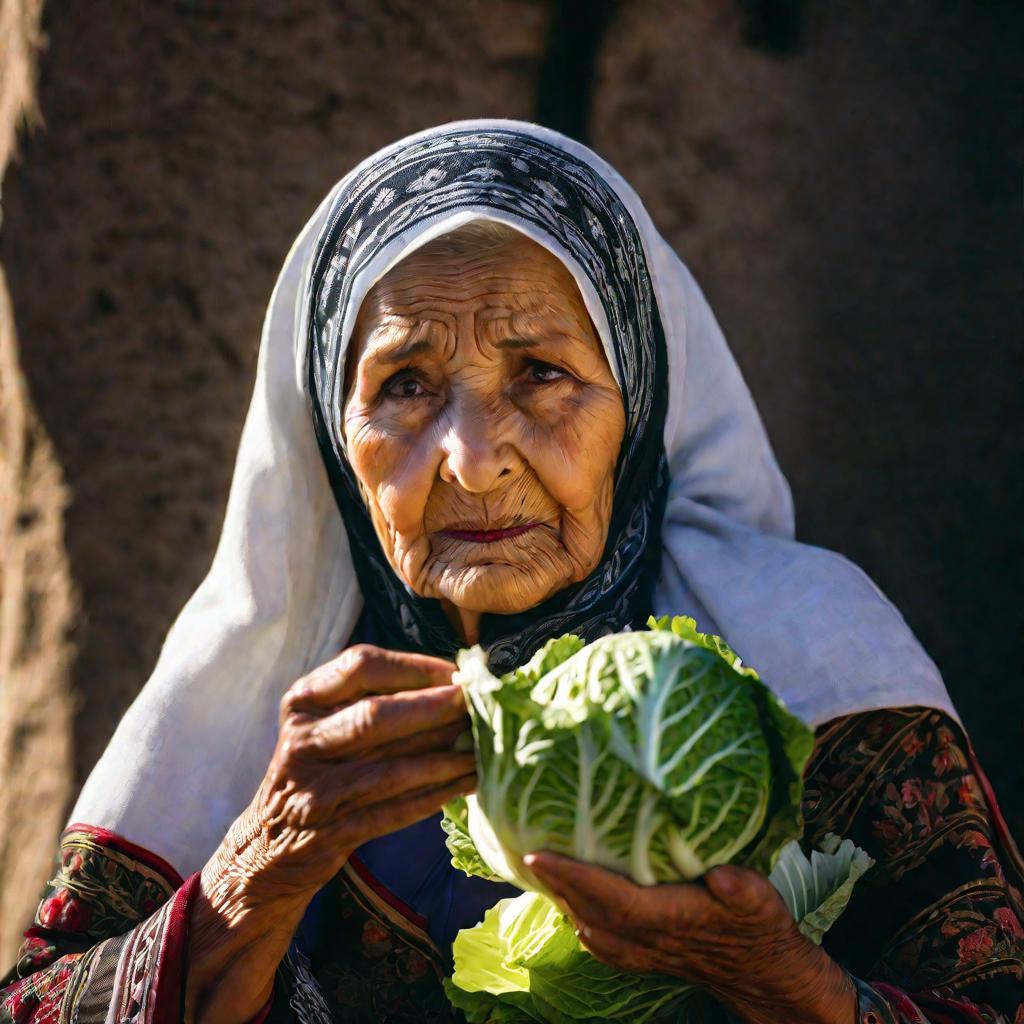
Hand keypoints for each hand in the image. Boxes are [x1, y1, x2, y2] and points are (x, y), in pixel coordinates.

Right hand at [189, 644, 474, 1022]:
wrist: (266, 850)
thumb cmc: (317, 771)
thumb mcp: (324, 725)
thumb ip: (372, 699)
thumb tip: (453, 680)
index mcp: (303, 702)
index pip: (361, 665)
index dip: (415, 666)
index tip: (457, 672)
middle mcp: (302, 741)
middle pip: (375, 715)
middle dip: (433, 708)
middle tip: (478, 705)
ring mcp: (312, 791)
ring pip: (388, 769)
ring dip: (443, 758)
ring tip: (484, 750)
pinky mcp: (329, 834)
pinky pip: (392, 812)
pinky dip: (434, 798)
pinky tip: (466, 785)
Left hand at [524, 853, 855, 1023]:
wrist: (768, 977)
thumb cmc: (763, 931)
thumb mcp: (762, 901)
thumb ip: (742, 888)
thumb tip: (723, 875)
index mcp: (671, 918)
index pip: (610, 896)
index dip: (572, 876)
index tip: (535, 854)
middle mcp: (649, 939)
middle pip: (588, 911)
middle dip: (553, 882)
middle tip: (522, 848)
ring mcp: (645, 952)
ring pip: (589, 927)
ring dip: (562, 900)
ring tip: (540, 870)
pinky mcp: (647, 956)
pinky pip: (600, 941)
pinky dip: (579, 920)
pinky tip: (571, 905)